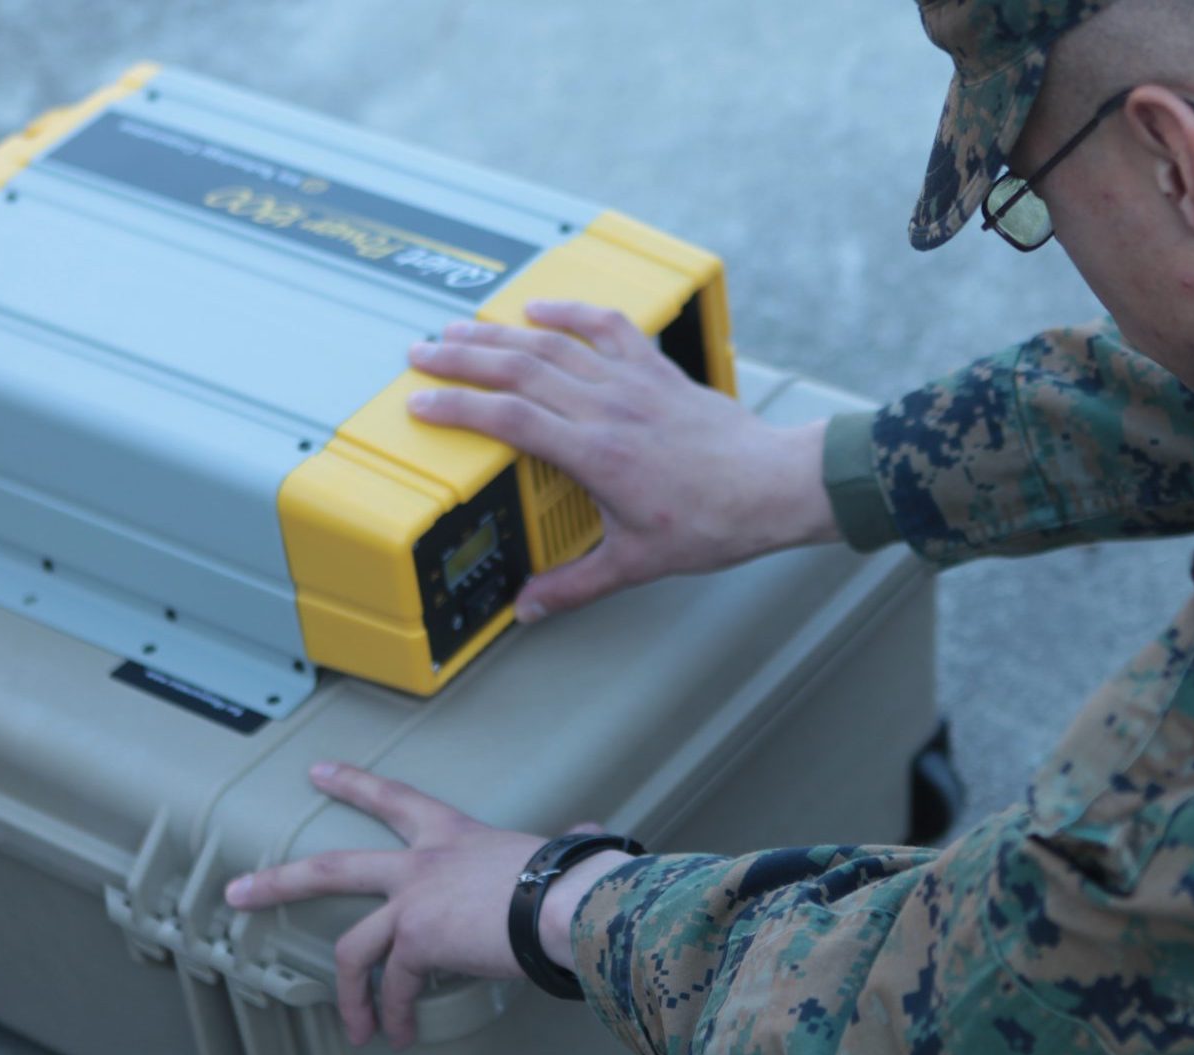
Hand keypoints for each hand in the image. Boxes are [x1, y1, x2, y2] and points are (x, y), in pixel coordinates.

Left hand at [221, 762, 628, 1048]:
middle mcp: (422, 863)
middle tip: (237, 891)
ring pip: (350, 948)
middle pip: (332, 868)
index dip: (355, 784)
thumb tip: (595, 837)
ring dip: (347, 994)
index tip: (320, 771)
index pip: (397, 799)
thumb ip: (566, 844)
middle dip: (278, 881)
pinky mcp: (416, 942)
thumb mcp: (558, 852)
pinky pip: (394, 987)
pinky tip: (400, 1035)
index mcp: (454, 836)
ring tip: (355, 1028)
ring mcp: (412, 901)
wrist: (570, 904)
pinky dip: (394, 1015)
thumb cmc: (574, 880)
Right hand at [407, 299, 839, 619]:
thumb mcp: (636, 563)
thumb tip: (530, 608)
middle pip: (520, 368)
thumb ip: (576, 584)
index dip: (458, 409)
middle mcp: (608, 409)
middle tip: (420, 352)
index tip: (419, 405)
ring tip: (460, 329)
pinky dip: (572, 311)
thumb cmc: (714, 522)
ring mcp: (632, 383)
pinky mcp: (656, 371)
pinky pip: (607, 328)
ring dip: (501, 332)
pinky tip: (541, 306)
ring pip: (554, 343)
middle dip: (462, 360)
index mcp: (595, 454)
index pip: (509, 419)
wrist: (773, 487)